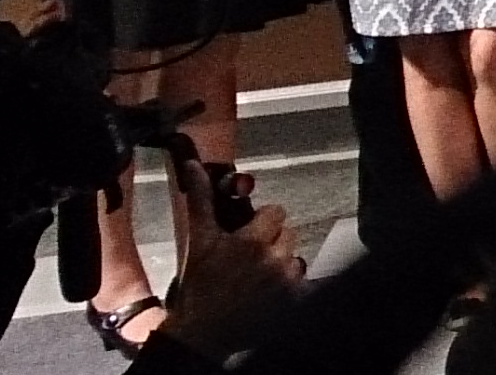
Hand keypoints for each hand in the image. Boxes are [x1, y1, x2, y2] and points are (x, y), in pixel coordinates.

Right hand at [159, 168, 300, 363]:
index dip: (262, 221)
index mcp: (251, 240)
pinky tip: (267, 292)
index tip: (249, 232)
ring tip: (257, 277)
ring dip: (279, 264)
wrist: (199, 331)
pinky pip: (300, 281)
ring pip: (294, 257)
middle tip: (250, 257)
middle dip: (271, 242)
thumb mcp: (198, 240)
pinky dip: (288, 285)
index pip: (276, 212)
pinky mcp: (292, 299)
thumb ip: (201, 200)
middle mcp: (273, 258)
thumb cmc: (197, 284)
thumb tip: (194, 165)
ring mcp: (284, 281)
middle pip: (287, 234)